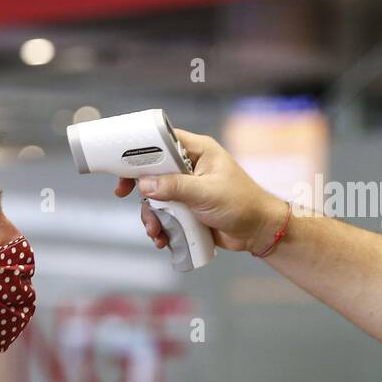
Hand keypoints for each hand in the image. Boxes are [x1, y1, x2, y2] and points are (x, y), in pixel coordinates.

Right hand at [113, 128, 289, 254]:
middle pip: (153, 170)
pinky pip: (164, 215)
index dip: (141, 150)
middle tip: (123, 193)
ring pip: (155, 197)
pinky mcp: (186, 209)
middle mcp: (190, 168)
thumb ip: (175, 187)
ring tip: (155, 231)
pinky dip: (160, 227)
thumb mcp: (206, 193)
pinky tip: (163, 239)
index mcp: (198, 152)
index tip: (123, 164)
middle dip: (140, 188)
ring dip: (151, 215)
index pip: (163, 142)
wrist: (257, 231)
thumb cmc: (242, 204)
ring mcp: (187, 189)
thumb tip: (145, 184)